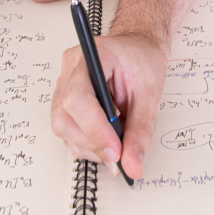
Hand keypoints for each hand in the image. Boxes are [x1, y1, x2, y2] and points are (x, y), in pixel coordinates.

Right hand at [51, 32, 167, 180]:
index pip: (78, 98)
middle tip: (119, 154)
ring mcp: (63, 85)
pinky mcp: (65, 101)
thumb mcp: (150, 94)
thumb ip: (141, 130)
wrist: (136, 49)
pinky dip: (88, 143)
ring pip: (63, 128)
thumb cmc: (142, 61)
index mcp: (91, 57)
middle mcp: (70, 70)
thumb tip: (133, 165)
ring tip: (117, 143)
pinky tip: (107, 139)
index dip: (95, 129)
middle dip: (92, 142)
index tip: (116, 151)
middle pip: (64, 117)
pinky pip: (67, 130)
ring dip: (90, 146)